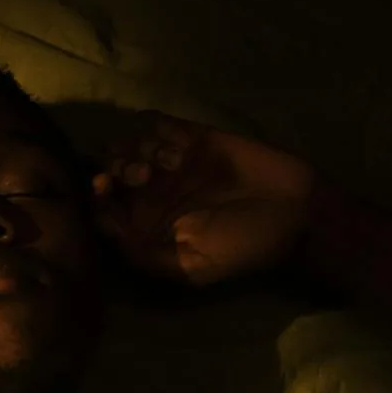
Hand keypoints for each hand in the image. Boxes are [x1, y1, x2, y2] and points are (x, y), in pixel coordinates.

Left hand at [89, 110, 318, 286]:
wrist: (296, 214)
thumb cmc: (243, 247)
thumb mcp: (189, 267)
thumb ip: (142, 252)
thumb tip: (103, 224)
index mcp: (147, 225)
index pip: (102, 204)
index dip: (95, 194)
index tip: (102, 188)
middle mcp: (154, 193)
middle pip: (110, 167)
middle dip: (114, 165)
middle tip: (139, 175)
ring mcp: (173, 163)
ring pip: (130, 142)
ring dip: (138, 148)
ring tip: (168, 164)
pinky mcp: (195, 138)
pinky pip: (160, 124)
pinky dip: (160, 132)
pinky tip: (181, 150)